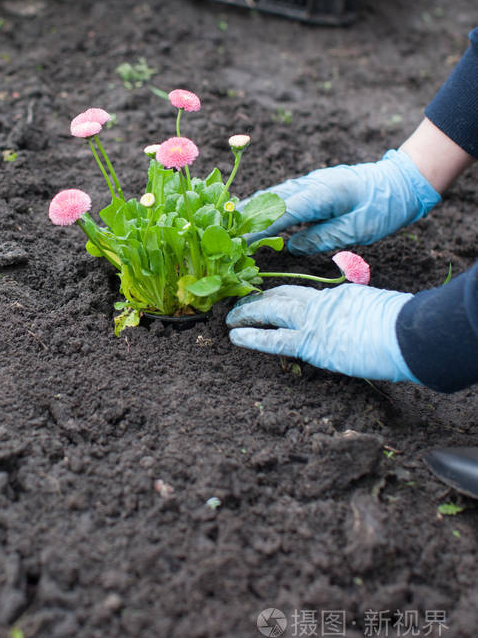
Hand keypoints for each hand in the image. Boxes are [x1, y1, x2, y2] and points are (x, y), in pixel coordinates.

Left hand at [226, 283, 417, 382]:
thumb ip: (357, 313)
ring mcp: (315, 321)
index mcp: (338, 296)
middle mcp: (322, 303)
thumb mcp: (376, 310)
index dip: (279, 295)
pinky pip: (275, 339)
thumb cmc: (402, 327)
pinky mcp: (313, 344)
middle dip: (257, 298)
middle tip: (239, 302)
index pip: (301, 293)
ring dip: (247, 313)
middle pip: (281, 295)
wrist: (408, 334)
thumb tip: (353, 324)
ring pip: (271, 311)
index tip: (265, 295)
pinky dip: (253, 337)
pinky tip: (235, 337)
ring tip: (229, 319)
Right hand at [242, 148, 440, 253]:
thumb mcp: (360, 229)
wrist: (401, 181)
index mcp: (321, 193)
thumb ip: (325, 237)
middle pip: (271, 199)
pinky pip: (284, 195)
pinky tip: (255, 213)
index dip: (258, 227)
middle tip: (222, 231)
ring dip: (252, 208)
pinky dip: (266, 204)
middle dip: (246, 215)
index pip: (282, 212)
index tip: (239, 240)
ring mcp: (311, 182)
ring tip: (229, 222)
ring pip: (274, 195)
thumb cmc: (385, 206)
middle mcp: (311, 184)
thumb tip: (293, 247)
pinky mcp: (314, 186)